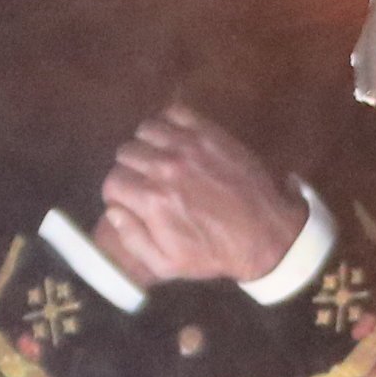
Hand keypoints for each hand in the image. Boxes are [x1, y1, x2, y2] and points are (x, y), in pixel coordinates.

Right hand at [91, 104, 297, 285]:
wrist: (263, 234)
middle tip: (146, 181)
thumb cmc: (213, 253)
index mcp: (152, 201)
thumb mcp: (166, 264)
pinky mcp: (210, 133)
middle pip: (126, 153)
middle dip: (131, 169)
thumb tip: (113, 211)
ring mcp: (189, 146)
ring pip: (146, 130)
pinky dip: (169, 123)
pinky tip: (175, 140)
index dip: (118, 193)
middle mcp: (166, 167)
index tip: (129, 199)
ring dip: (148, 144)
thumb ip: (132, 239)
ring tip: (160, 159)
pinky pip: (174, 112)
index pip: (113, 181)